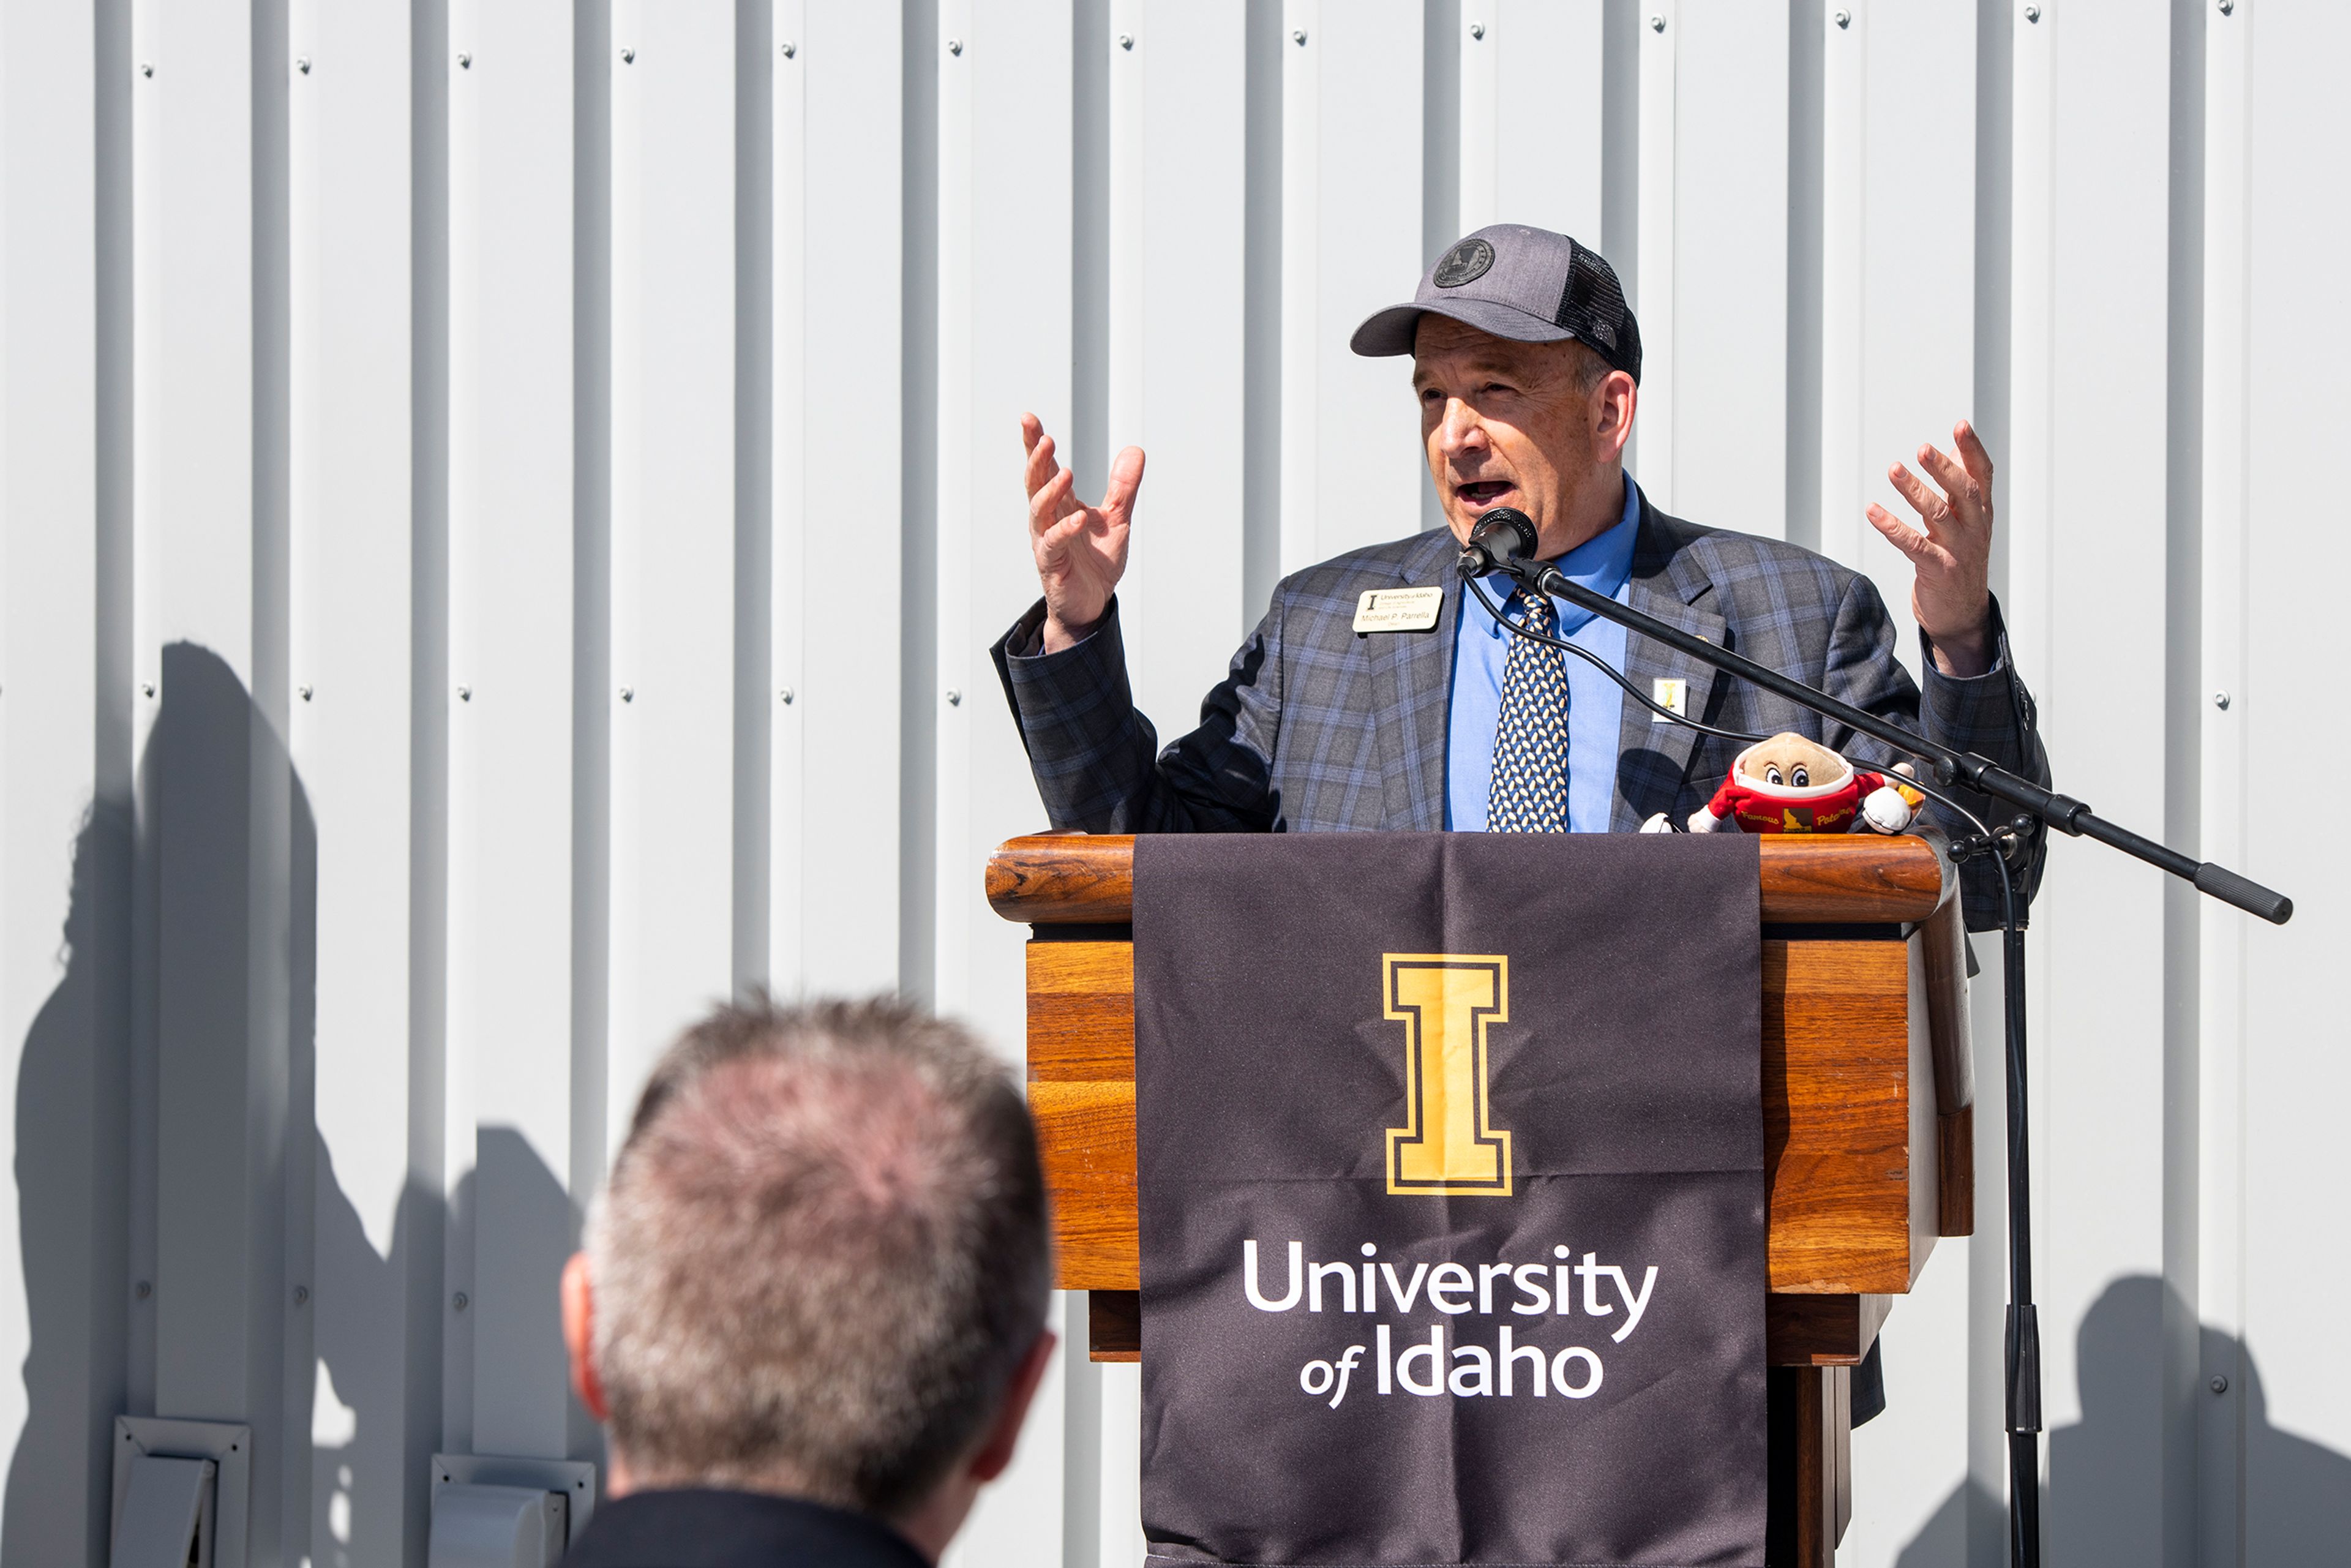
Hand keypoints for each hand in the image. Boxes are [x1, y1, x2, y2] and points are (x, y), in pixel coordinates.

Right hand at [1022, 413, 1144, 653]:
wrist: (1092, 603)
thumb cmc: (1096, 561)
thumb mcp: (1116, 519)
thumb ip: (1123, 487)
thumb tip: (1135, 450)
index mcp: (1060, 503)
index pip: (1044, 468)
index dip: (1034, 443)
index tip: (1028, 417)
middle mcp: (1047, 518)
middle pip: (1035, 482)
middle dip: (1036, 459)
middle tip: (1044, 437)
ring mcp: (1046, 541)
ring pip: (1039, 510)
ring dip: (1051, 490)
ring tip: (1067, 472)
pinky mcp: (1052, 564)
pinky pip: (1054, 543)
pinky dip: (1065, 529)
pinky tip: (1078, 517)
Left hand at [1866, 420, 1996, 677]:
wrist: (1961, 614)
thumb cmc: (1959, 559)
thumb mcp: (1964, 522)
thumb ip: (1958, 487)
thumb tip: (1952, 448)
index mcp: (1981, 513)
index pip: (1982, 475)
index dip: (1972, 450)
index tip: (1960, 425)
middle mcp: (1974, 528)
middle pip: (1964, 492)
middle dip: (1944, 469)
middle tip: (1923, 449)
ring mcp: (1958, 550)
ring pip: (1938, 515)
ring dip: (1915, 491)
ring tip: (1895, 470)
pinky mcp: (1938, 571)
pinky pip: (1913, 545)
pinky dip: (1892, 527)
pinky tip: (1873, 511)